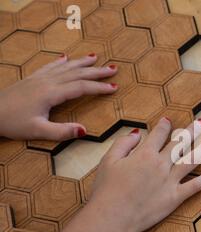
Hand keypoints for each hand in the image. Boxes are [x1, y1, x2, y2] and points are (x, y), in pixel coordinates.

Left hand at [0, 54, 117, 139]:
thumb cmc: (13, 123)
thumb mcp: (38, 131)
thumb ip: (62, 132)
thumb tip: (85, 130)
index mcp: (51, 93)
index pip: (81, 88)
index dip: (99, 88)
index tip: (114, 87)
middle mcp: (47, 82)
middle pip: (77, 73)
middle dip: (96, 71)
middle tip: (113, 69)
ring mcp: (39, 78)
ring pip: (65, 67)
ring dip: (81, 62)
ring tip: (95, 57)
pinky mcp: (31, 79)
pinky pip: (50, 66)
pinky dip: (60, 62)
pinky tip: (65, 58)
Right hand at [86, 118, 200, 231]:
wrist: (112, 216)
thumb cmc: (106, 189)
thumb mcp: (108, 160)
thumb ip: (123, 143)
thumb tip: (137, 133)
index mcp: (145, 154)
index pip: (159, 135)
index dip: (164, 126)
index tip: (168, 120)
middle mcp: (161, 164)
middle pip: (180, 143)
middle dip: (191, 131)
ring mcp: (170, 181)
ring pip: (191, 160)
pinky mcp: (175, 197)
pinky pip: (194, 186)